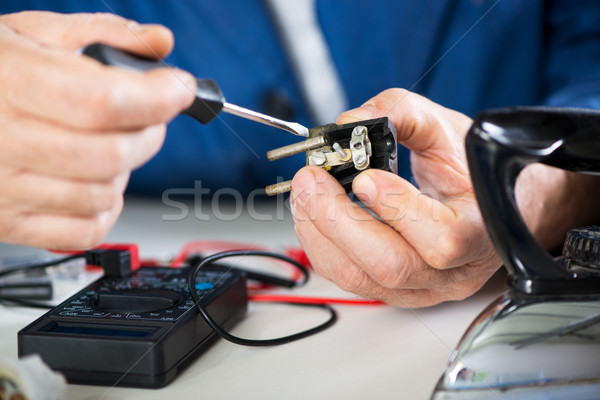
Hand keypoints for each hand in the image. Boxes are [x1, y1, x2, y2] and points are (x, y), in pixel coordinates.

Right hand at [0, 11, 195, 248]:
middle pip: (113, 154)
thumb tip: (158, 41)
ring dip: (126, 170)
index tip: (178, 89)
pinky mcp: (9, 222)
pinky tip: (96, 181)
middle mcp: (2, 141)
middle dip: (150, 133)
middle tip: (147, 116)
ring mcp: (3, 189)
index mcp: (10, 82)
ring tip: (108, 144)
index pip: (103, 102)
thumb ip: (102, 34)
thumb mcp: (34, 33)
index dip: (156, 98)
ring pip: (104, 195)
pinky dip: (107, 208)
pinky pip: (85, 231)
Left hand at [291, 89, 501, 307]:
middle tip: (310, 181)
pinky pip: (348, 277)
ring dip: (320, 234)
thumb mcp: (444, 127)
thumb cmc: (469, 168)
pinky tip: (311, 214)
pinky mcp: (394, 290)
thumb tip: (348, 122)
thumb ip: (400, 113)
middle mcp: (454, 271)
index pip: (443, 239)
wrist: (487, 202)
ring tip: (303, 194)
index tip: (363, 176)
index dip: (398, 209)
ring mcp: (422, 287)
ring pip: (361, 279)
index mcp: (481, 230)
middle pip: (391, 266)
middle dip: (338, 221)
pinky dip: (321, 245)